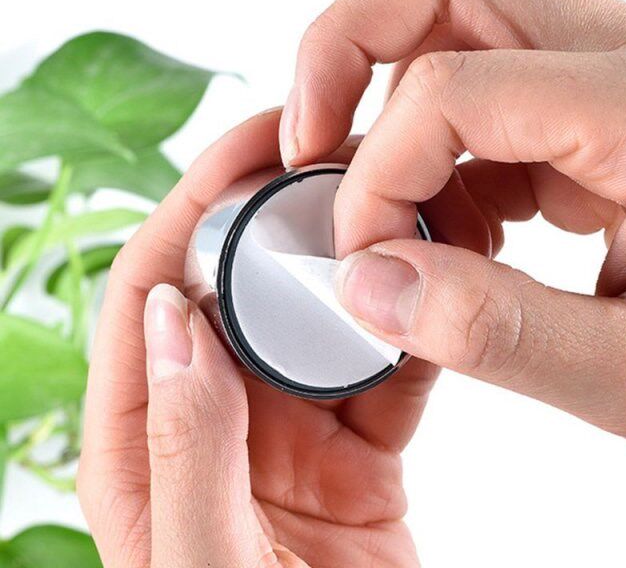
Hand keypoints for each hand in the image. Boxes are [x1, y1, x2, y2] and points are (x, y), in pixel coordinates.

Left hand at [78, 110, 492, 567]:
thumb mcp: (198, 563)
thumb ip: (180, 443)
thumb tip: (174, 316)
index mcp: (142, 437)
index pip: (150, 292)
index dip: (191, 209)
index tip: (246, 150)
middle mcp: (211, 415)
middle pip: (238, 288)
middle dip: (281, 217)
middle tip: (336, 156)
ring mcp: (286, 426)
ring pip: (315, 317)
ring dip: (350, 264)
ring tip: (393, 208)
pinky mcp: (354, 448)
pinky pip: (378, 366)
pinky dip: (404, 327)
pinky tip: (431, 290)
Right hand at [282, 0, 625, 442]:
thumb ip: (498, 331)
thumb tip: (371, 287)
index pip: (452, 90)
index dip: (376, 177)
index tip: (360, 260)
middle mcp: (624, 67)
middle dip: (344, 50)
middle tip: (307, 140)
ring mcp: (600, 86)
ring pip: (452, 26)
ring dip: (382, 108)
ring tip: (384, 209)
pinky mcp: (582, 121)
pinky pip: (474, 101)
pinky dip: (427, 158)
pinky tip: (445, 233)